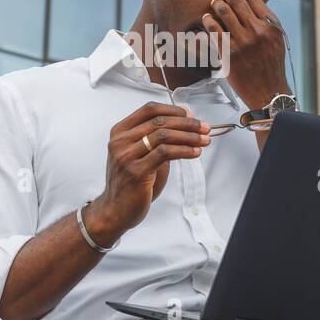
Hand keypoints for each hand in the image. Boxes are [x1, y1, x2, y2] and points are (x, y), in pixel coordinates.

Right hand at [85, 102, 210, 245]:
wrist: (114, 210)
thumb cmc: (131, 182)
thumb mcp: (141, 154)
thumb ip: (156, 140)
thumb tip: (185, 124)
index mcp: (120, 132)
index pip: (149, 110)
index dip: (173, 110)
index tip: (191, 115)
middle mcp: (120, 141)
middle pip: (159, 121)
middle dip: (187, 123)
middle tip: (205, 127)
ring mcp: (126, 156)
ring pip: (164, 135)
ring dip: (189, 136)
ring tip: (204, 140)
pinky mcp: (136, 171)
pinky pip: (165, 153)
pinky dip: (184, 150)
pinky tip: (195, 153)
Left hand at [202, 0, 290, 110]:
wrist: (268, 92)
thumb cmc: (271, 65)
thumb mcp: (277, 39)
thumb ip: (266, 17)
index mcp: (271, 26)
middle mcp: (257, 32)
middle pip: (237, 1)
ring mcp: (242, 42)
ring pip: (224, 12)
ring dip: (216, 4)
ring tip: (214, 3)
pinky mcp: (228, 53)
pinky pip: (214, 30)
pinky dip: (209, 21)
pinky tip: (207, 19)